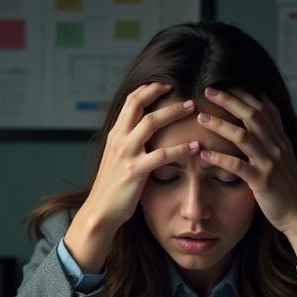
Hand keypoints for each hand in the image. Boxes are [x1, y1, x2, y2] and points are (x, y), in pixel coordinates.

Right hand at [65, 83, 199, 271]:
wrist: (100, 212)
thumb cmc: (113, 188)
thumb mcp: (117, 159)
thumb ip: (129, 144)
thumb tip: (144, 133)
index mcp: (115, 135)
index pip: (130, 101)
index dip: (148, 89)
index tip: (166, 84)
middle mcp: (118, 139)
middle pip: (138, 104)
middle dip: (160, 92)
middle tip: (183, 90)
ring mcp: (126, 154)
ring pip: (151, 122)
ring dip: (174, 112)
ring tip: (193, 109)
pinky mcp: (135, 171)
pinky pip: (162, 155)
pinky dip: (181, 148)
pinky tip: (196, 147)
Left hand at [196, 86, 296, 269]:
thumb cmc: (287, 189)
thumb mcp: (283, 159)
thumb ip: (271, 141)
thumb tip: (260, 124)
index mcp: (281, 140)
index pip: (264, 108)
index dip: (245, 93)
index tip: (226, 82)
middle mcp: (277, 147)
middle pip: (252, 115)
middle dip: (229, 100)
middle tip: (208, 89)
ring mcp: (270, 163)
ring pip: (244, 136)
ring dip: (220, 125)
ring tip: (201, 117)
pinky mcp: (262, 182)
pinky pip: (238, 167)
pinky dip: (220, 158)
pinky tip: (204, 154)